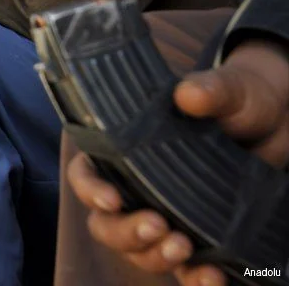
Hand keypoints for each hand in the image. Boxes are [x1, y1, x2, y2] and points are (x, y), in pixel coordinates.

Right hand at [68, 38, 288, 284]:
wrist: (277, 127)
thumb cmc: (240, 102)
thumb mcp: (229, 90)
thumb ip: (210, 89)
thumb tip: (189, 95)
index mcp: (124, 150)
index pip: (86, 173)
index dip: (90, 189)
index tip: (112, 199)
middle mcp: (136, 188)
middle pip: (105, 222)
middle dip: (124, 231)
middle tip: (157, 226)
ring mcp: (163, 217)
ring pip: (136, 251)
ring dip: (154, 256)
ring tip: (184, 246)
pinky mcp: (195, 241)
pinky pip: (182, 270)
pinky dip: (192, 279)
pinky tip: (211, 276)